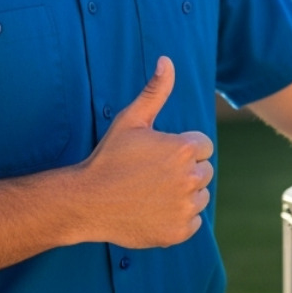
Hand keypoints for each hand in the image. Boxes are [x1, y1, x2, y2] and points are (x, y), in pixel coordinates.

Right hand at [80, 57, 214, 248]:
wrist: (87, 201)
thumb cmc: (109, 157)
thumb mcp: (131, 120)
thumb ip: (155, 91)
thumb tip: (167, 60)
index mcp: (183, 150)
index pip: (202, 146)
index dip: (182, 148)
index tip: (159, 155)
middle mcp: (190, 179)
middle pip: (204, 171)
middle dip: (185, 171)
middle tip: (153, 174)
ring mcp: (185, 208)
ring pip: (201, 196)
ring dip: (184, 194)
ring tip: (153, 191)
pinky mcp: (179, 232)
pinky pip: (193, 222)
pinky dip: (179, 218)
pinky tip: (154, 210)